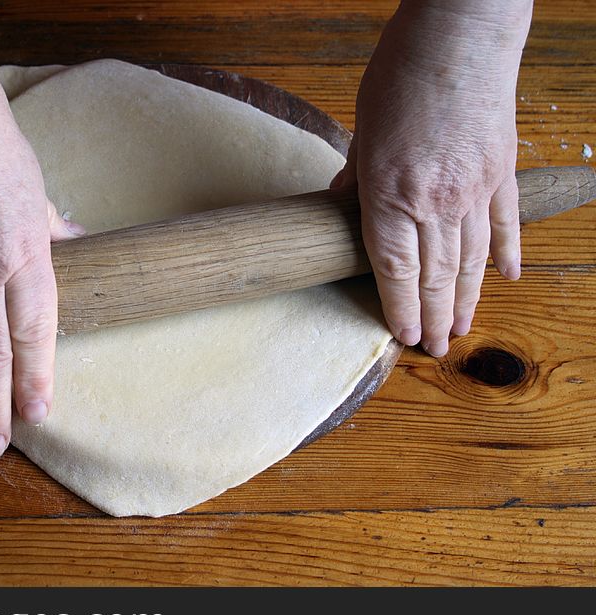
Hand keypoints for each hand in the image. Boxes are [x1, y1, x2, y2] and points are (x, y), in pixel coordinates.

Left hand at [331, 1, 531, 355]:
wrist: (461, 32)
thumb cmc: (403, 75)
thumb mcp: (363, 129)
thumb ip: (355, 177)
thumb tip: (341, 204)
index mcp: (391, 195)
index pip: (395, 270)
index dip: (399, 309)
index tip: (403, 336)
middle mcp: (436, 202)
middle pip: (437, 275)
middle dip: (434, 317)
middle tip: (435, 348)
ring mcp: (475, 189)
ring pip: (472, 259)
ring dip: (468, 298)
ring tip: (462, 327)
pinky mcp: (501, 170)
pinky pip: (505, 222)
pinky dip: (506, 252)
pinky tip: (506, 277)